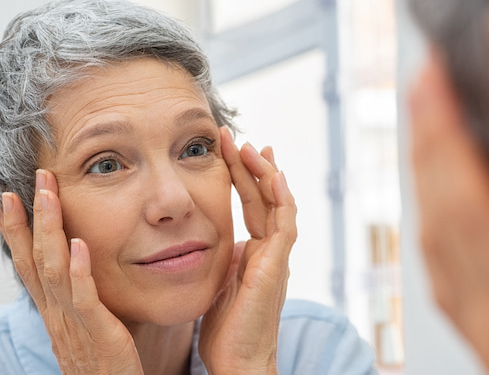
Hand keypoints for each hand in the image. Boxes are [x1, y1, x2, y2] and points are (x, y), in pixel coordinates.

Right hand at [0, 169, 142, 374]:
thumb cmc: (102, 365)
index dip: (10, 228)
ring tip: (47, 195)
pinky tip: (80, 244)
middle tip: (18, 181)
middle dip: (23, 219)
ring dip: (48, 230)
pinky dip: (80, 270)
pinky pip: (84, 299)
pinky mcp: (99, 334)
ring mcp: (73, 324)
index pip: (24, 261)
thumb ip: (74, 296)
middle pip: (31, 259)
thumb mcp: (80, 325)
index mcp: (50, 310)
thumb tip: (72, 263)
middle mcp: (55, 314)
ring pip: (53, 270)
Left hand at [199, 126, 296, 374]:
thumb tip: (204, 241)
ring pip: (278, 204)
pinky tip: (273, 175)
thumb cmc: (225, 331)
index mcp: (253, 253)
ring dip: (265, 173)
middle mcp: (269, 251)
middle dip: (250, 165)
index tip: (227, 150)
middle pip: (264, 197)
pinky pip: (285, 224)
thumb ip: (217, 260)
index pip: (250, 205)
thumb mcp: (216, 283)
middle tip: (234, 137)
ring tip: (250, 146)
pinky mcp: (277, 266)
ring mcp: (276, 257)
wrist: (238, 361)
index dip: (240, 177)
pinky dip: (282, 198)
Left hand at [409, 53, 488, 373]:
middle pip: (443, 213)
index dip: (451, 145)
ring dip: (426, 170)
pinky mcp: (475, 325)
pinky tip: (434, 188)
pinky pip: (438, 260)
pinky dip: (431, 210)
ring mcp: (475, 319)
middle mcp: (488, 311)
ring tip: (427, 119)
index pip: (474, 211)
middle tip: (425, 84)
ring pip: (434, 233)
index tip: (438, 91)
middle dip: (430, 143)